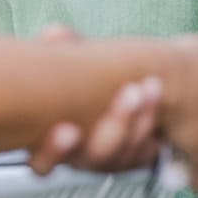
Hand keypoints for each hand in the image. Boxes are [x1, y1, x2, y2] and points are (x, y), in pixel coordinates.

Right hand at [27, 25, 162, 175]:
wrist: (110, 88)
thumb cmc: (72, 80)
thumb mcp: (63, 65)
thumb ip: (59, 51)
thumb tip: (54, 33)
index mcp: (46, 146)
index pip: (42, 164)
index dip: (55, 151)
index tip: (68, 129)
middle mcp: (76, 159)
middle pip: (94, 156)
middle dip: (116, 126)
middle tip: (131, 93)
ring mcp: (104, 162)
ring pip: (124, 154)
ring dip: (140, 120)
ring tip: (150, 86)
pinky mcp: (130, 160)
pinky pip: (145, 154)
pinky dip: (152, 127)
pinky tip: (155, 98)